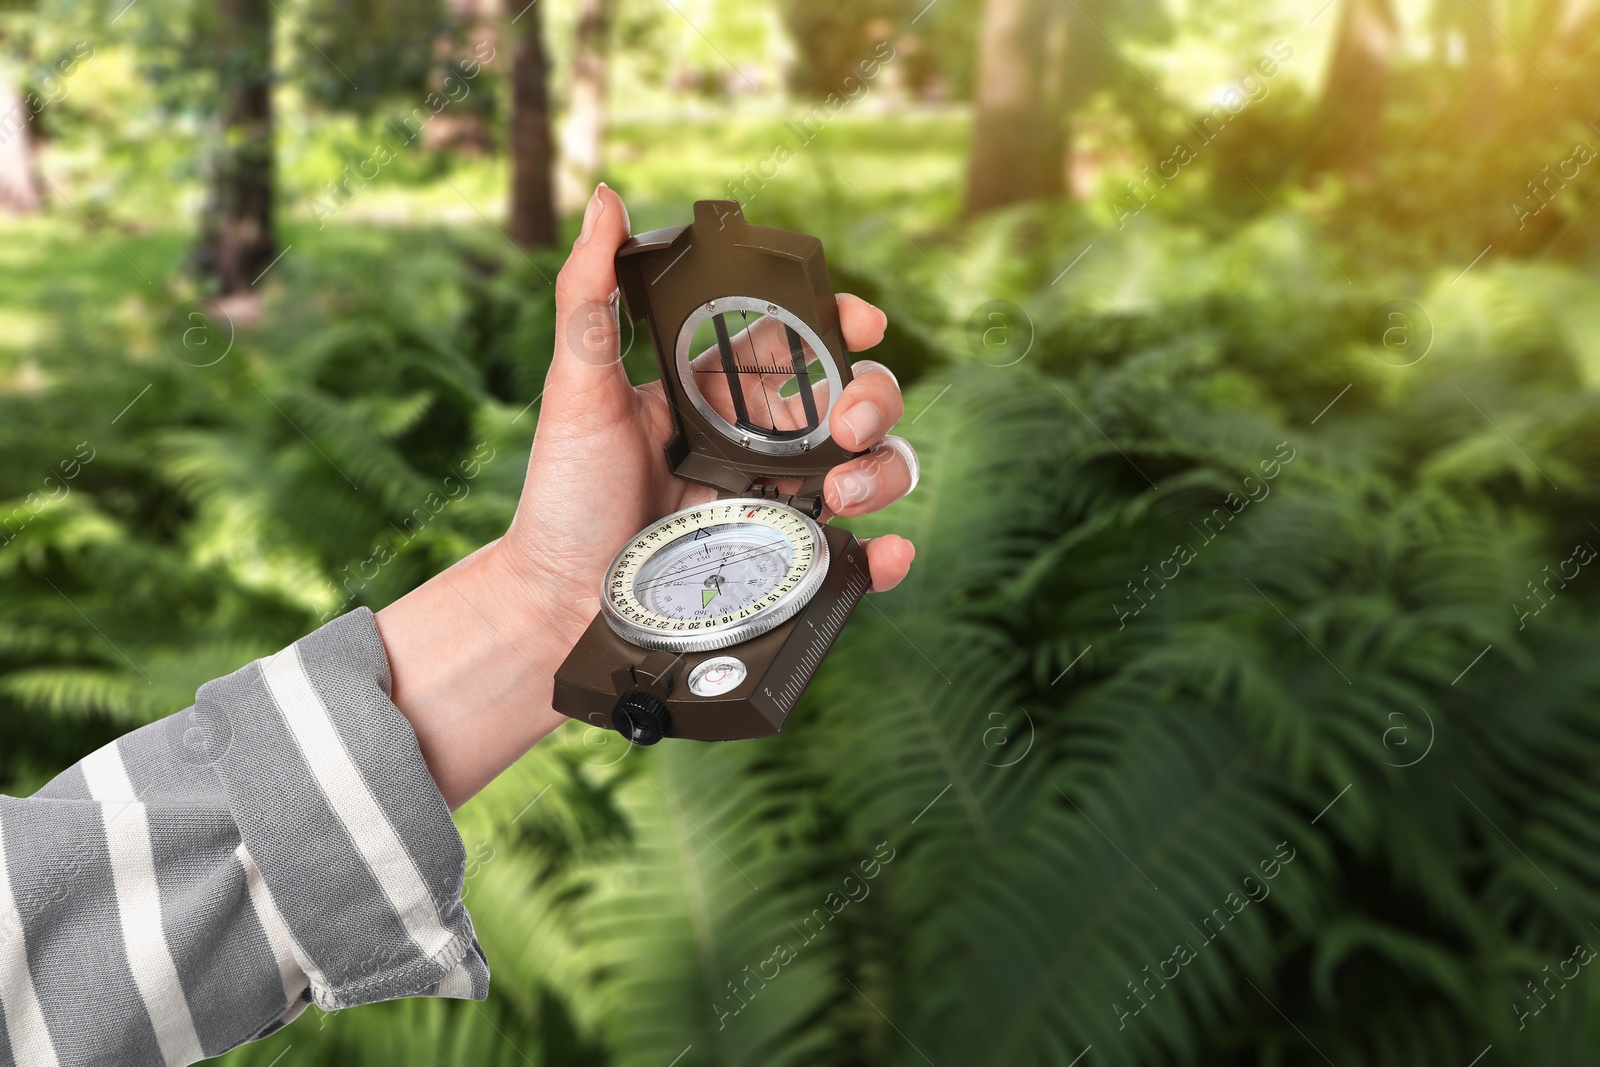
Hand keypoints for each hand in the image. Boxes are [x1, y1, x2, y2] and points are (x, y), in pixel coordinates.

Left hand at [376, 186, 916, 808]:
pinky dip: (888, 554)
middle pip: (856, 399)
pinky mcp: (789, 569)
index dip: (841, 321)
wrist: (555, 604)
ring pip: (874, 469)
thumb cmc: (563, 495)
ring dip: (883, 469)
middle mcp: (763, 444)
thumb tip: (605, 201)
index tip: (858, 317)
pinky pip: (857, 558)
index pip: (803, 340)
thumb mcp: (575, 391)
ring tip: (839, 492)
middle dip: (873, 396)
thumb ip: (590, 298)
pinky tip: (887, 551)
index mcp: (722, 392)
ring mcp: (782, 505)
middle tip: (843, 422)